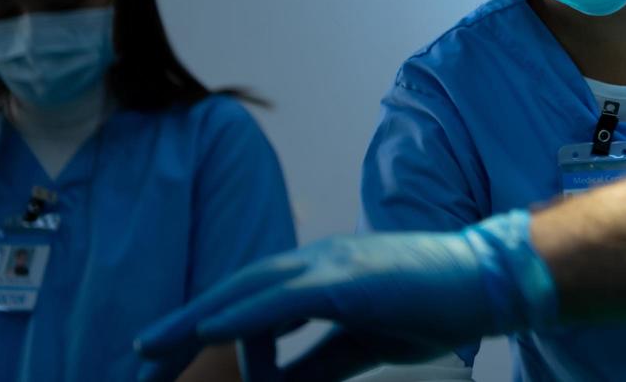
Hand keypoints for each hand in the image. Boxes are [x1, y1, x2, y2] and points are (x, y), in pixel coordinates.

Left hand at [135, 211, 556, 381]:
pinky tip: (207, 328)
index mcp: (321, 276)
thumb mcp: (362, 344)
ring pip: (247, 289)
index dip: (201, 328)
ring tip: (149, 347)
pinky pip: (283, 298)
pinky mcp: (347, 278)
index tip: (162, 358)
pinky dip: (241, 313)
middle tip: (136, 360)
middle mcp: (318, 262)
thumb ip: (316, 363)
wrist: (489, 281)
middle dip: (181, 325)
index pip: (248, 303)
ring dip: (194, 317)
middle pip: (234, 292)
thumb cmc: (434, 307)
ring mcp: (332, 265)